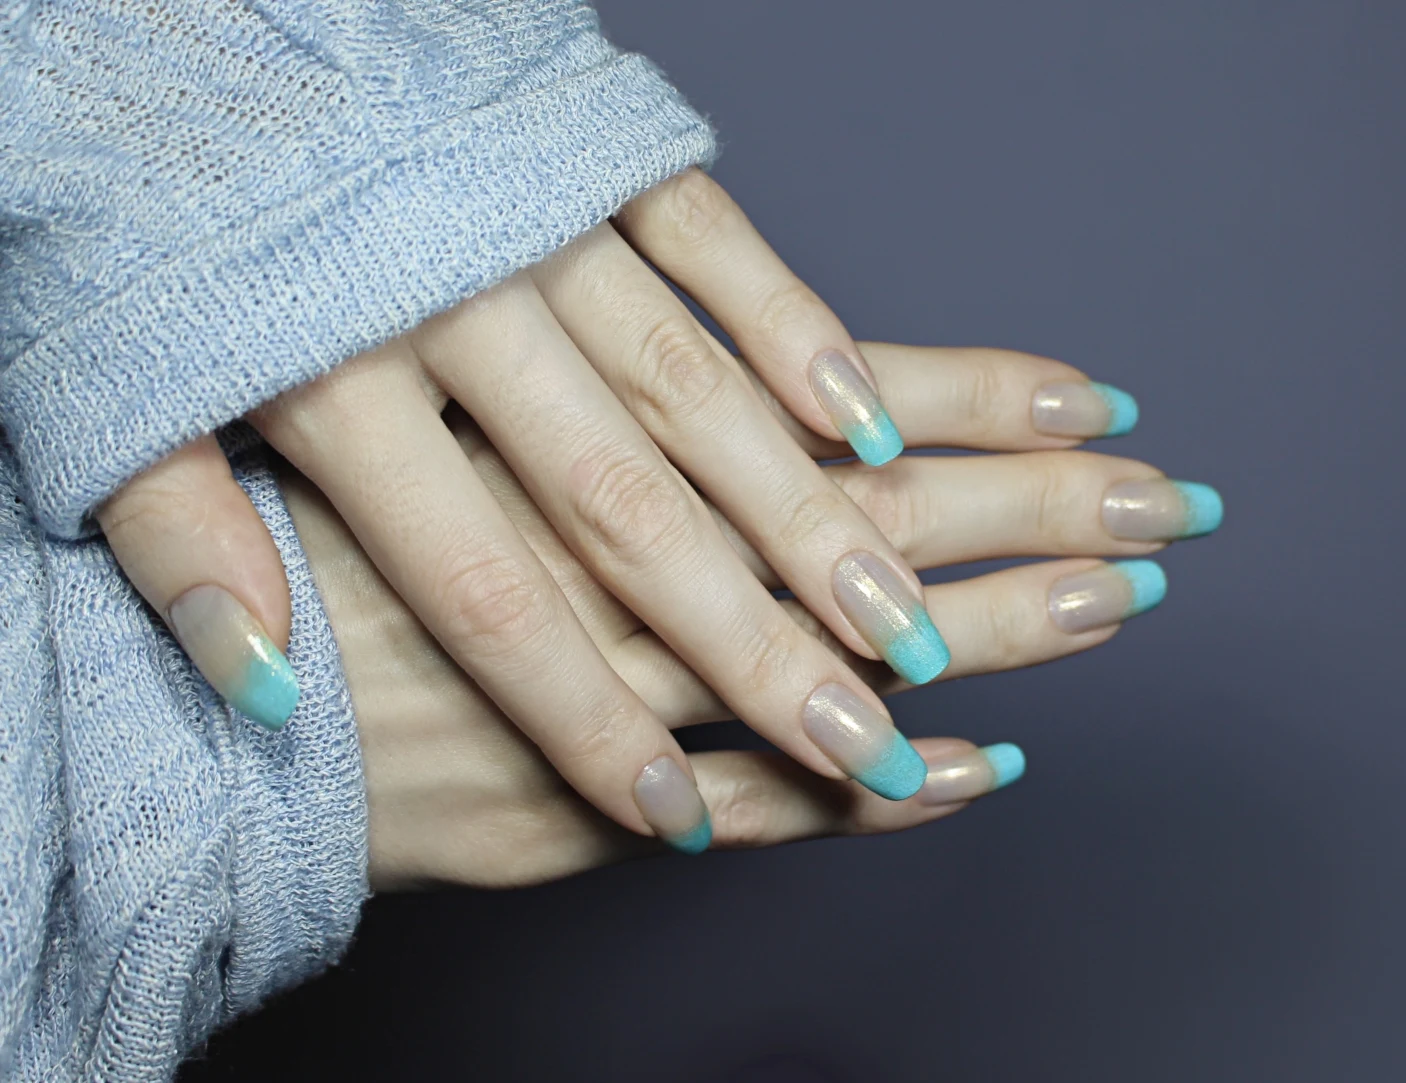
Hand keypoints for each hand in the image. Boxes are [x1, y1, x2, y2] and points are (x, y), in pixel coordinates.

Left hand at [97, 170, 958, 853]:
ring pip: (687, 390)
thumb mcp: (120, 396)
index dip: (579, 713)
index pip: (484, 590)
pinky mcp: (589, 151)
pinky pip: (710, 244)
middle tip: (851, 732)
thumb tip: (257, 689)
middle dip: (744, 633)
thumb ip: (184, 543)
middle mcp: (453, 306)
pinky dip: (792, 328)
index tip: (669, 812)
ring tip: (892, 613)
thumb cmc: (167, 228)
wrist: (189, 22)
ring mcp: (534, 222)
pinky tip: (862, 422)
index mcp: (330, 382)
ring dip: (799, 508)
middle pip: (619, 506)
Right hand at [282, 341, 1218, 887]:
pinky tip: (978, 775)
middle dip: (1035, 511)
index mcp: (599, 461)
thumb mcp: (444, 434)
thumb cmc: (315, 568)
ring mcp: (618, 703)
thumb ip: (593, 423)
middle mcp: (625, 578)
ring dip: (990, 639)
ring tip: (1116, 610)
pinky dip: (871, 796)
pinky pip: (755, 810)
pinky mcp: (587, 815)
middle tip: (1171, 505)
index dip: (973, 403)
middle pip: (874, 534)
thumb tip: (756, 400)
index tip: (1099, 399)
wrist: (197, 724)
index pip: (833, 419)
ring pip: (840, 667)